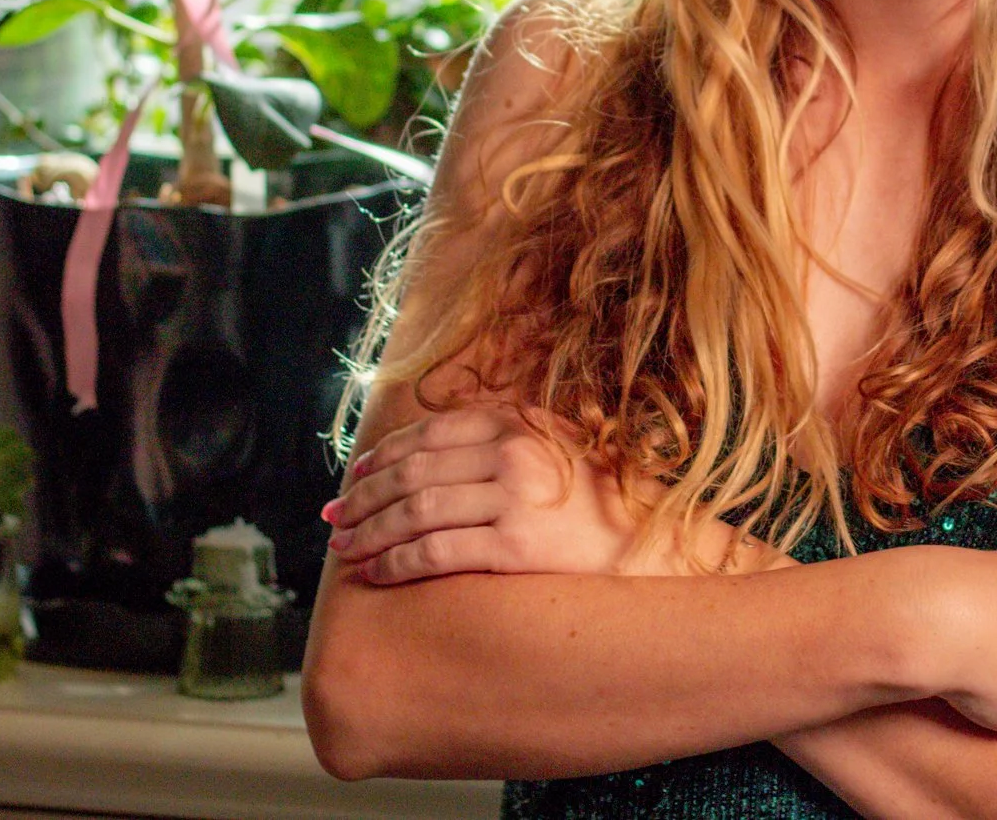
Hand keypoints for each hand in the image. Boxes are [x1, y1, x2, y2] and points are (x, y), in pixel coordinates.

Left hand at [324, 405, 652, 582]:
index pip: (430, 433)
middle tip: (334, 519)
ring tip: (344, 550)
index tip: (355, 477)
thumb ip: (511, 439)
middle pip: (413, 471)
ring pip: (415, 511)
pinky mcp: (516, 546)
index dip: (383, 455)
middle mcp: (511, 451)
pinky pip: (434, 552)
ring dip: (370, 531)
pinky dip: (394, 562)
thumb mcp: (562, 448)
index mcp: (518, 422)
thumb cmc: (609, 503)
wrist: (662, 544)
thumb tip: (443, 452)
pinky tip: (375, 574)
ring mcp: (513, 497)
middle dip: (363, 497)